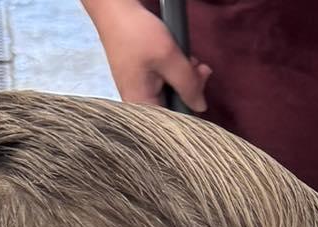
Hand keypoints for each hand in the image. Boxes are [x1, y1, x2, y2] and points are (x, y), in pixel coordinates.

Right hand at [83, 0, 210, 107]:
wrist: (115, 8)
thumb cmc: (137, 33)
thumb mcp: (169, 58)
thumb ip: (188, 85)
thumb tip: (200, 106)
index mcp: (140, 104)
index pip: (172, 124)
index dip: (191, 113)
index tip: (202, 94)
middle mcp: (138, 102)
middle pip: (173, 109)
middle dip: (191, 91)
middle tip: (202, 71)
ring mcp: (140, 89)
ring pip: (172, 94)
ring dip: (187, 79)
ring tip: (194, 62)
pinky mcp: (143, 78)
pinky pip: (165, 83)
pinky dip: (177, 73)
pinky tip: (184, 61)